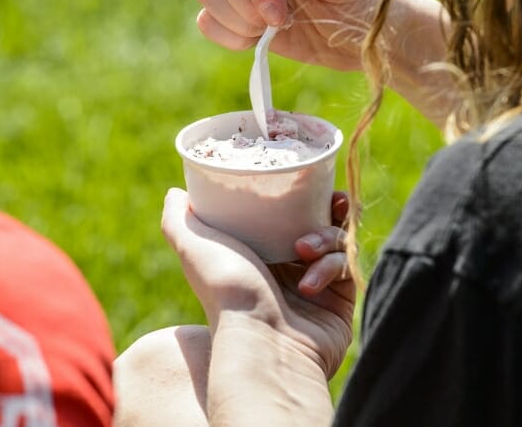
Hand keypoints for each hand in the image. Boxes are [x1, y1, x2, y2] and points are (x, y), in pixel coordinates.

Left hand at [161, 187, 355, 378]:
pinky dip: (330, 267)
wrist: (262, 343)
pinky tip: (309, 284)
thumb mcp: (193, 246)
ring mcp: (315, 285)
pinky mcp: (339, 302)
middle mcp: (286, 269)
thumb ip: (178, 219)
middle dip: (327, 208)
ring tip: (303, 249)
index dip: (299, 194)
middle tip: (331, 201)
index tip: (307, 179)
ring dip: (326, 237)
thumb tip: (175, 192)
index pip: (285, 214)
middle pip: (318, 222)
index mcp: (257, 253)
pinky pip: (346, 267)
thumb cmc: (226, 291)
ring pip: (337, 241)